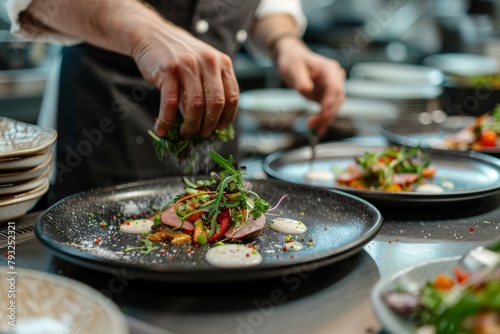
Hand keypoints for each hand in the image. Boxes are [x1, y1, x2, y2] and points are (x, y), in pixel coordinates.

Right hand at [131, 22, 239, 137]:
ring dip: (190, 126)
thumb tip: (214, 121)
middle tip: (201, 135)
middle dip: (209, 125)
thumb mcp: (203, 64)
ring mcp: (188, 65)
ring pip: (196, 106)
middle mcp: (208, 62)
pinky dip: (166, 121)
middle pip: (216, 104)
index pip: (232, 97)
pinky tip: (162, 129)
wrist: (151, 34)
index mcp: (222, 63)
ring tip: (185, 133)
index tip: (219, 129)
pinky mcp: (168, 71)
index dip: (227, 118)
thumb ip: (212, 85)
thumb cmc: (179, 56)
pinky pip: (170, 103)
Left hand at [274, 37, 344, 134]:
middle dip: (326, 115)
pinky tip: (317, 130)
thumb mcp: (293, 68)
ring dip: (325, 120)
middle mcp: (335, 78)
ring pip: (334, 107)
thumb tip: (306, 90)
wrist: (293, 60)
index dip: (330, 103)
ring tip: (314, 130)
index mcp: (329, 69)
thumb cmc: (293, 61)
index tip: (322, 114)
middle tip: (311, 125)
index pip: (335, 88)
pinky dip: (323, 120)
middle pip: (337, 100)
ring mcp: (333, 87)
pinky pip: (329, 110)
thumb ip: (300, 79)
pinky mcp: (327, 96)